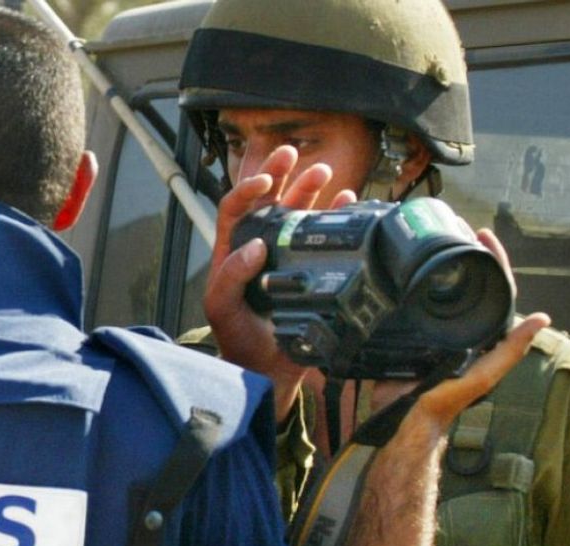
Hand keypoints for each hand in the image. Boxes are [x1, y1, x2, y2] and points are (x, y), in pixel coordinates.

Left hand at [203, 145, 356, 421]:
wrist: (265, 367)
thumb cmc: (236, 336)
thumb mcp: (221, 306)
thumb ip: (231, 276)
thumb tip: (256, 247)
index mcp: (233, 250)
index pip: (235, 207)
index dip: (247, 189)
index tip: (264, 180)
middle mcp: (261, 247)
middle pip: (269, 200)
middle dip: (281, 174)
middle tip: (292, 153)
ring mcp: (287, 256)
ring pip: (299, 212)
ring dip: (311, 189)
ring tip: (325, 172)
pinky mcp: (311, 269)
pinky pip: (325, 236)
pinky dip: (337, 216)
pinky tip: (347, 201)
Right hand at [371, 228, 539, 422]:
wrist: (399, 421)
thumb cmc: (441, 404)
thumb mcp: (481, 377)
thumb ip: (508, 352)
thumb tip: (540, 320)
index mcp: (480, 337)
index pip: (494, 290)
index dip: (493, 261)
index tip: (483, 236)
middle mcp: (459, 331)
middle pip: (466, 283)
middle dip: (464, 253)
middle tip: (456, 227)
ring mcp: (432, 332)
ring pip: (439, 290)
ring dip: (438, 263)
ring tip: (434, 237)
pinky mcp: (406, 336)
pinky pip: (410, 303)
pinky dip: (408, 283)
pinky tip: (402, 267)